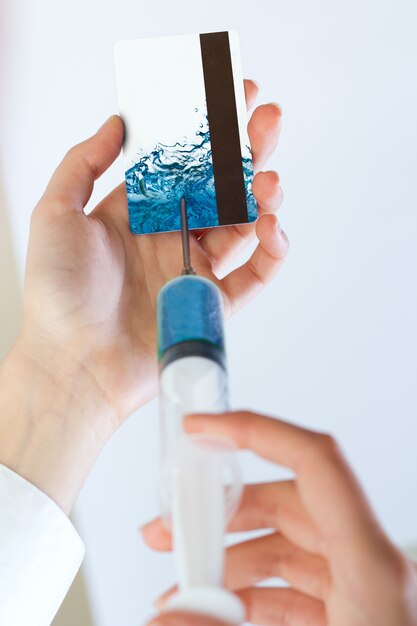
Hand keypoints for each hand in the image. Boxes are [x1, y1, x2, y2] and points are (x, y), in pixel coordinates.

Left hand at [0, 82, 286, 512]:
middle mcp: (169, 236)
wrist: (73, 364)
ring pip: (243, 224)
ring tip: (270, 179)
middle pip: (219, 187)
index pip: (182, 162)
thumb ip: (83, 163)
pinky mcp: (212, 303)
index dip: (207, 131)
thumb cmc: (58, 296)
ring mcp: (194, 269)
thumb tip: (117, 122)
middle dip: (247, 152)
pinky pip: (255, 274)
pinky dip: (272, 250)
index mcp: (137, 213)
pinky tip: (273, 227)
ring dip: (264, 197)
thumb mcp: (55, 215)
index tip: (230, 98)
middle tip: (267, 120)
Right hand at [142, 411, 416, 625]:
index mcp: (374, 565)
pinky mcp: (350, 615)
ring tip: (182, 588)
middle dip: (223, 511)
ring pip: (286, 545)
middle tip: (172, 525)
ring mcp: (362, 591)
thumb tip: (171, 616)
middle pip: (288, 501)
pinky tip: (215, 613)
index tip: (203, 431)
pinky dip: (250, 594)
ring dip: (230, 559)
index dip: (256, 431)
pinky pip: (294, 585)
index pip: (316, 462)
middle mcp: (371, 565)